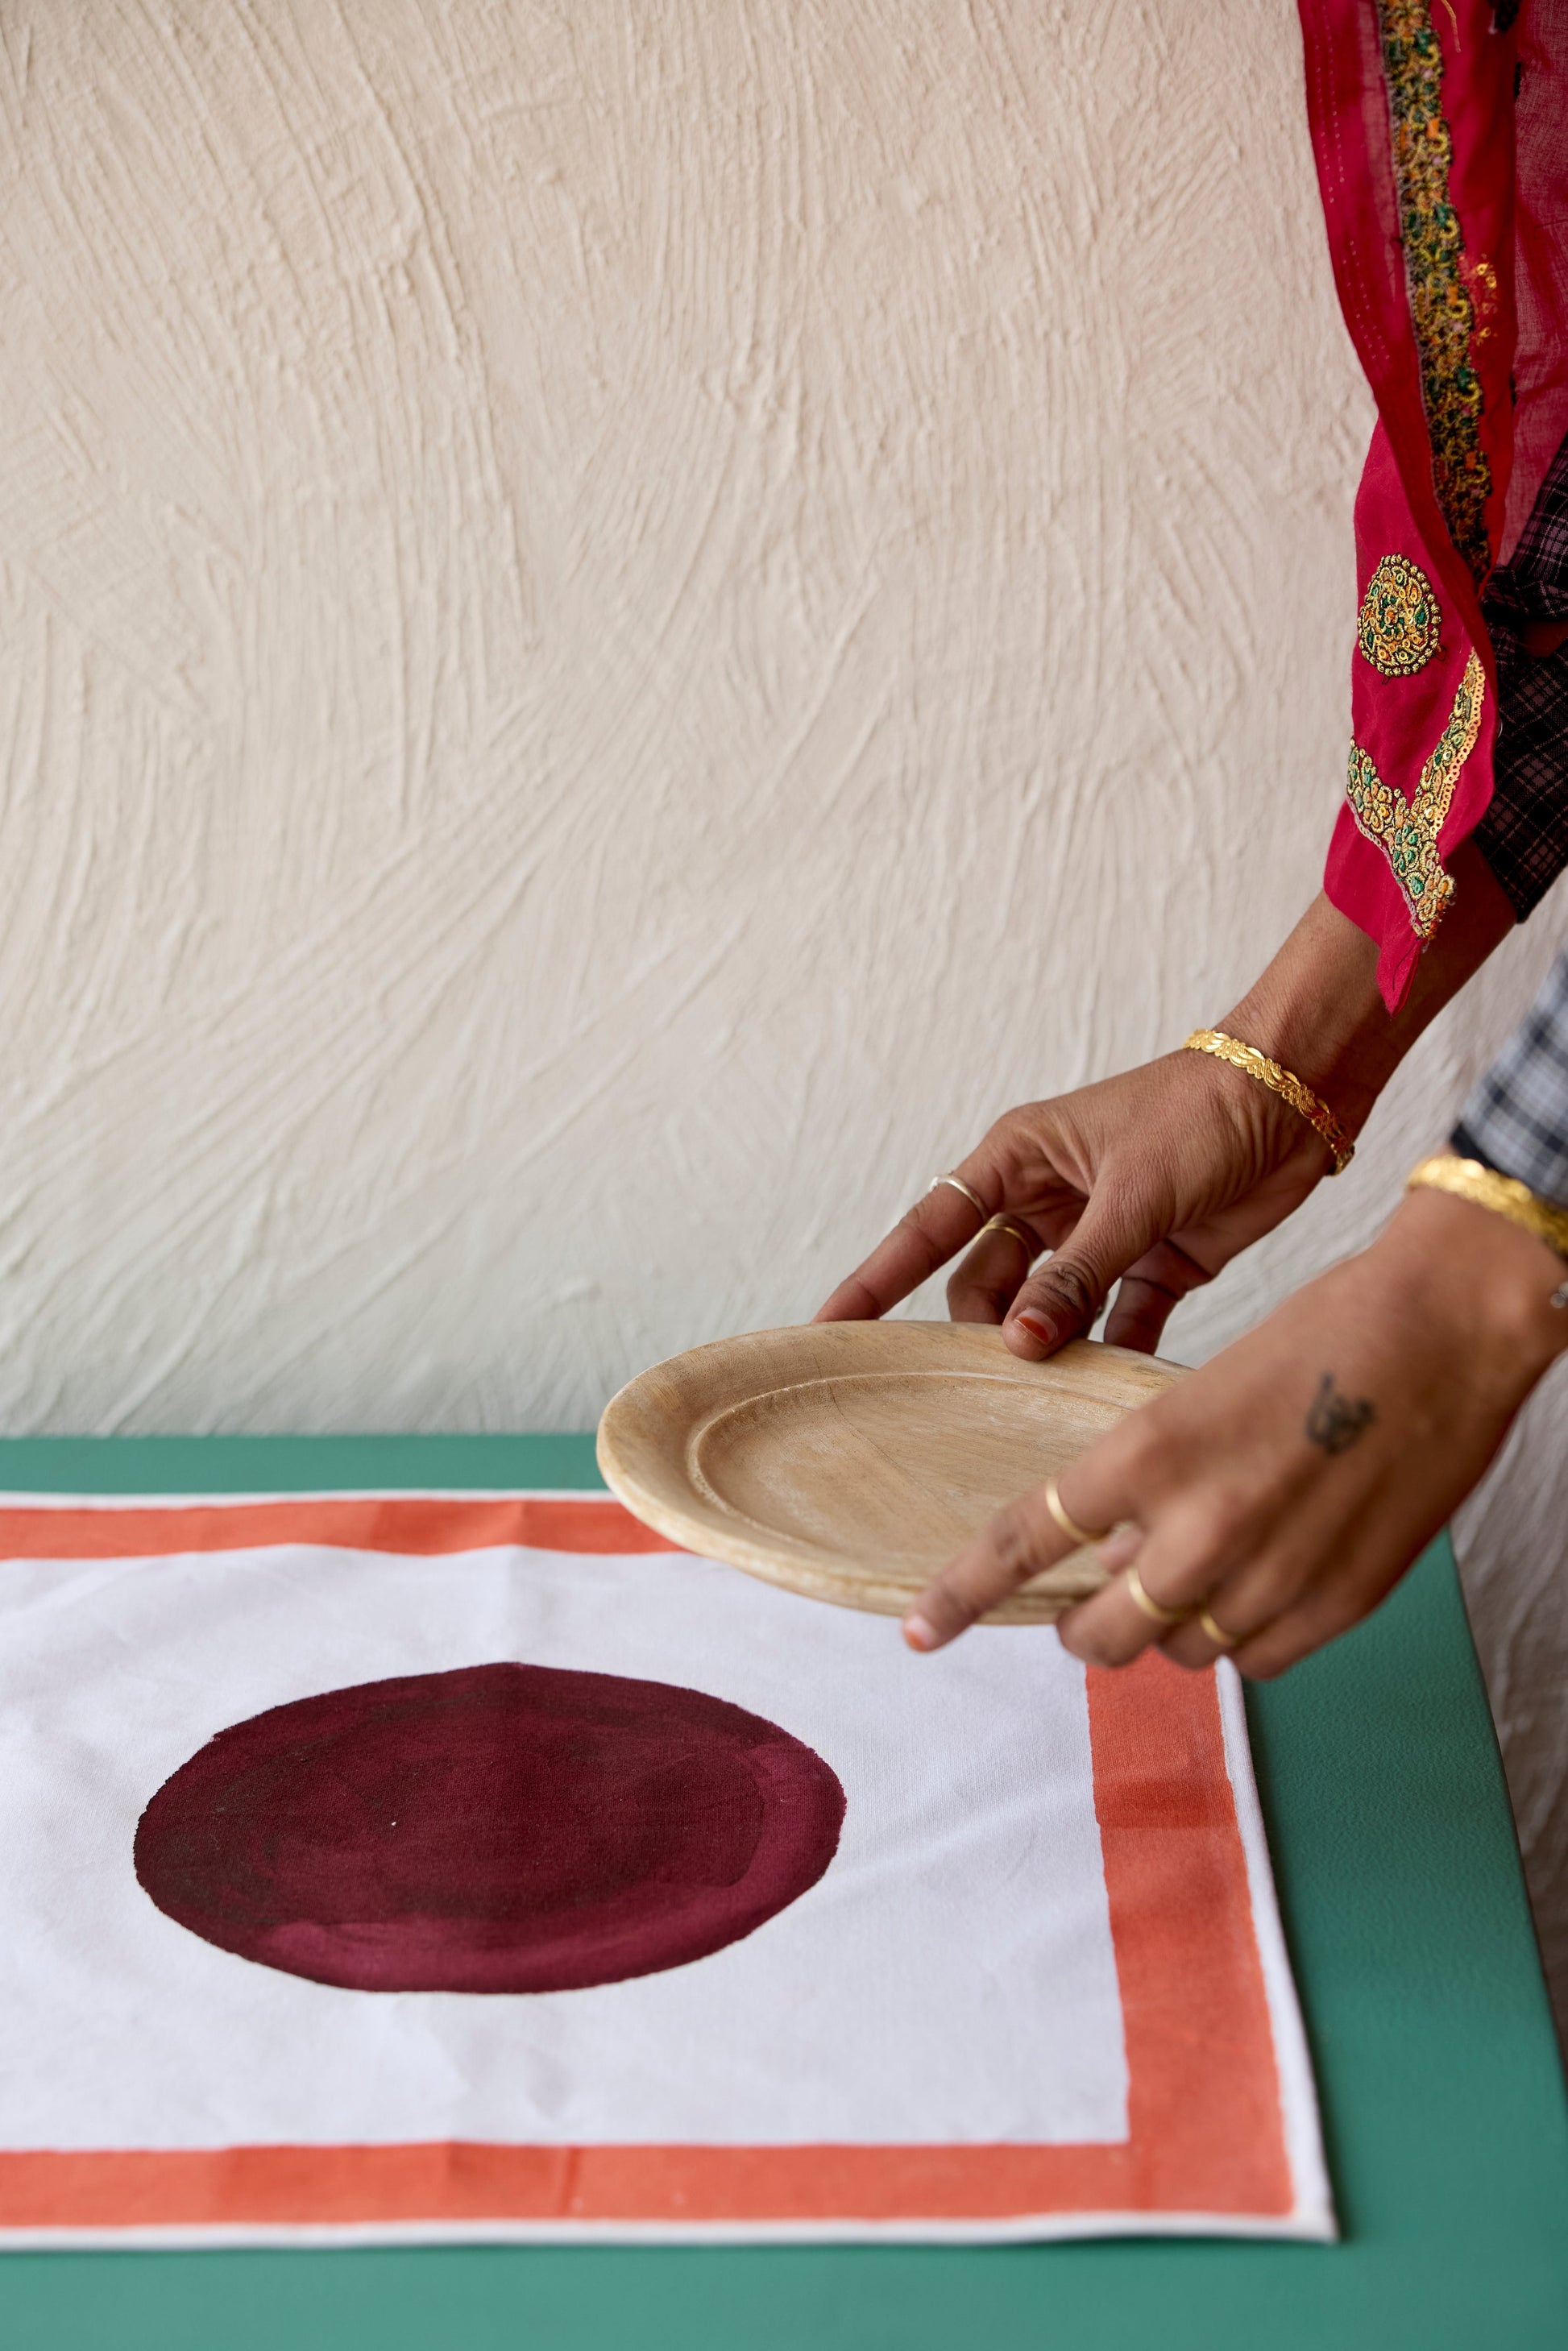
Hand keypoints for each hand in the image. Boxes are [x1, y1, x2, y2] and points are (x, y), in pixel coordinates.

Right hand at [815, 851, 1513, 1359]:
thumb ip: (1074, 1274)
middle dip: (985, 1331)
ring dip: (1048, 1349)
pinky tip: (1111, 1392)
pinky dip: (1113, 1353)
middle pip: (987, 1285)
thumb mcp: (1130, 1195)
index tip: (828, 1330)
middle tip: (990, 1380)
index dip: (876, 1281)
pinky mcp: (1154, 1263)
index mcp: (1017, 1160)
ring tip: (1043, 1397)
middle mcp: (1048, 1200)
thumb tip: (1017, 1343)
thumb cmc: (1202, 1113)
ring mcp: (1099, 1235)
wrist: (1298, 1097)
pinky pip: (1116, 1322)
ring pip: (1048, 1311)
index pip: (927, 1230)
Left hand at [902, 1184, 1567, 1677]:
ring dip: (1169, 1622)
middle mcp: (1202, 1526)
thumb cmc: (1324, 1338)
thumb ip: (1148, 1481)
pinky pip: (1251, 1659)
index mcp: (1150, 1451)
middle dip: (1080, 1625)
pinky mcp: (1337, 1607)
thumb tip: (1107, 1551)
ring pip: (1177, 1650)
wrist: (1450, 1333)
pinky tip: (1260, 1580)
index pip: (1027, 1541)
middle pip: (1096, 1633)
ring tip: (1201, 1563)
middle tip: (1090, 1601)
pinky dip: (1239, 1634)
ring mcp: (1272, 1577)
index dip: (962, 1594)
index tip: (920, 1630)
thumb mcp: (1202, 1392)